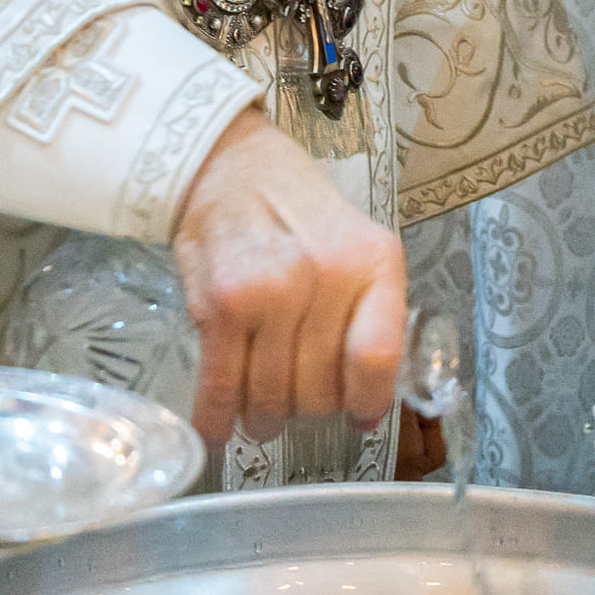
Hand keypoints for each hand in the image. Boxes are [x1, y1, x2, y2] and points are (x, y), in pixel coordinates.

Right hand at [170, 107, 405, 441]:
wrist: (232, 166)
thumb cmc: (299, 212)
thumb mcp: (357, 248)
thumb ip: (370, 318)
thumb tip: (365, 409)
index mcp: (373, 262)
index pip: (376, 359)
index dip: (366, 401)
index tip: (357, 416)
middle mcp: (324, 276)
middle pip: (319, 388)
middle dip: (308, 411)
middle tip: (298, 405)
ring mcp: (269, 291)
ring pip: (272, 395)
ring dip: (266, 418)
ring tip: (262, 414)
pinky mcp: (219, 304)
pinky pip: (222, 384)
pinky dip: (218, 418)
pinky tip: (218, 429)